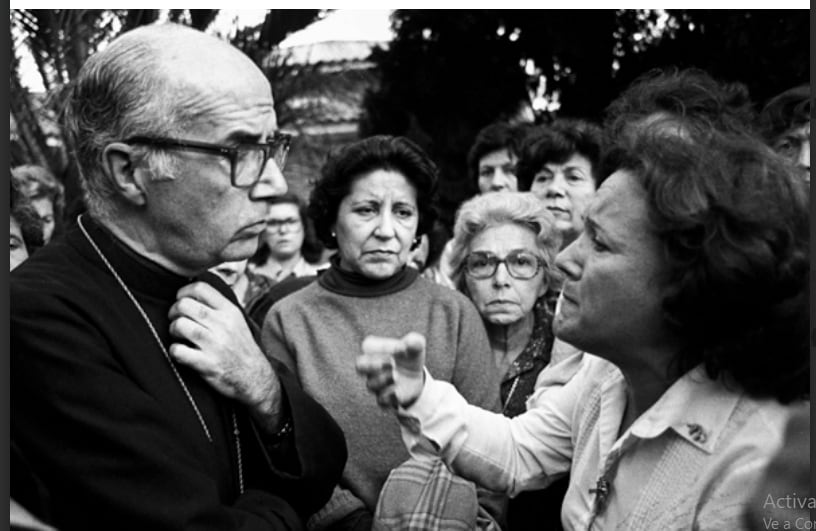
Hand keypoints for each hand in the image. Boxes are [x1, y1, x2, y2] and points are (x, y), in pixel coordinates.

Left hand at [168, 282, 281, 425]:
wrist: (255, 378)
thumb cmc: (241, 348)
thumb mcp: (237, 321)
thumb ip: (218, 307)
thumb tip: (193, 293)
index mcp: (230, 311)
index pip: (200, 288)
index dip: (183, 292)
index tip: (180, 300)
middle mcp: (222, 325)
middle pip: (184, 305)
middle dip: (173, 311)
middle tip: (176, 319)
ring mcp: (214, 344)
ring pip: (179, 325)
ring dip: (173, 330)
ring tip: (178, 336)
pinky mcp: (206, 364)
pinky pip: (178, 351)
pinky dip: (174, 350)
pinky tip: (181, 352)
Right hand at [356, 332, 425, 408]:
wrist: (416, 376)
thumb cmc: (410, 356)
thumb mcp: (416, 345)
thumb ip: (414, 341)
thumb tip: (403, 347)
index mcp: (375, 350)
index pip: (369, 346)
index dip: (383, 347)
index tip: (402, 348)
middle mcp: (372, 367)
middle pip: (359, 366)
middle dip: (372, 365)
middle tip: (391, 363)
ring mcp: (377, 384)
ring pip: (371, 385)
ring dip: (383, 380)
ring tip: (396, 376)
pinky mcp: (385, 398)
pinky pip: (381, 401)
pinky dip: (388, 397)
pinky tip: (397, 392)